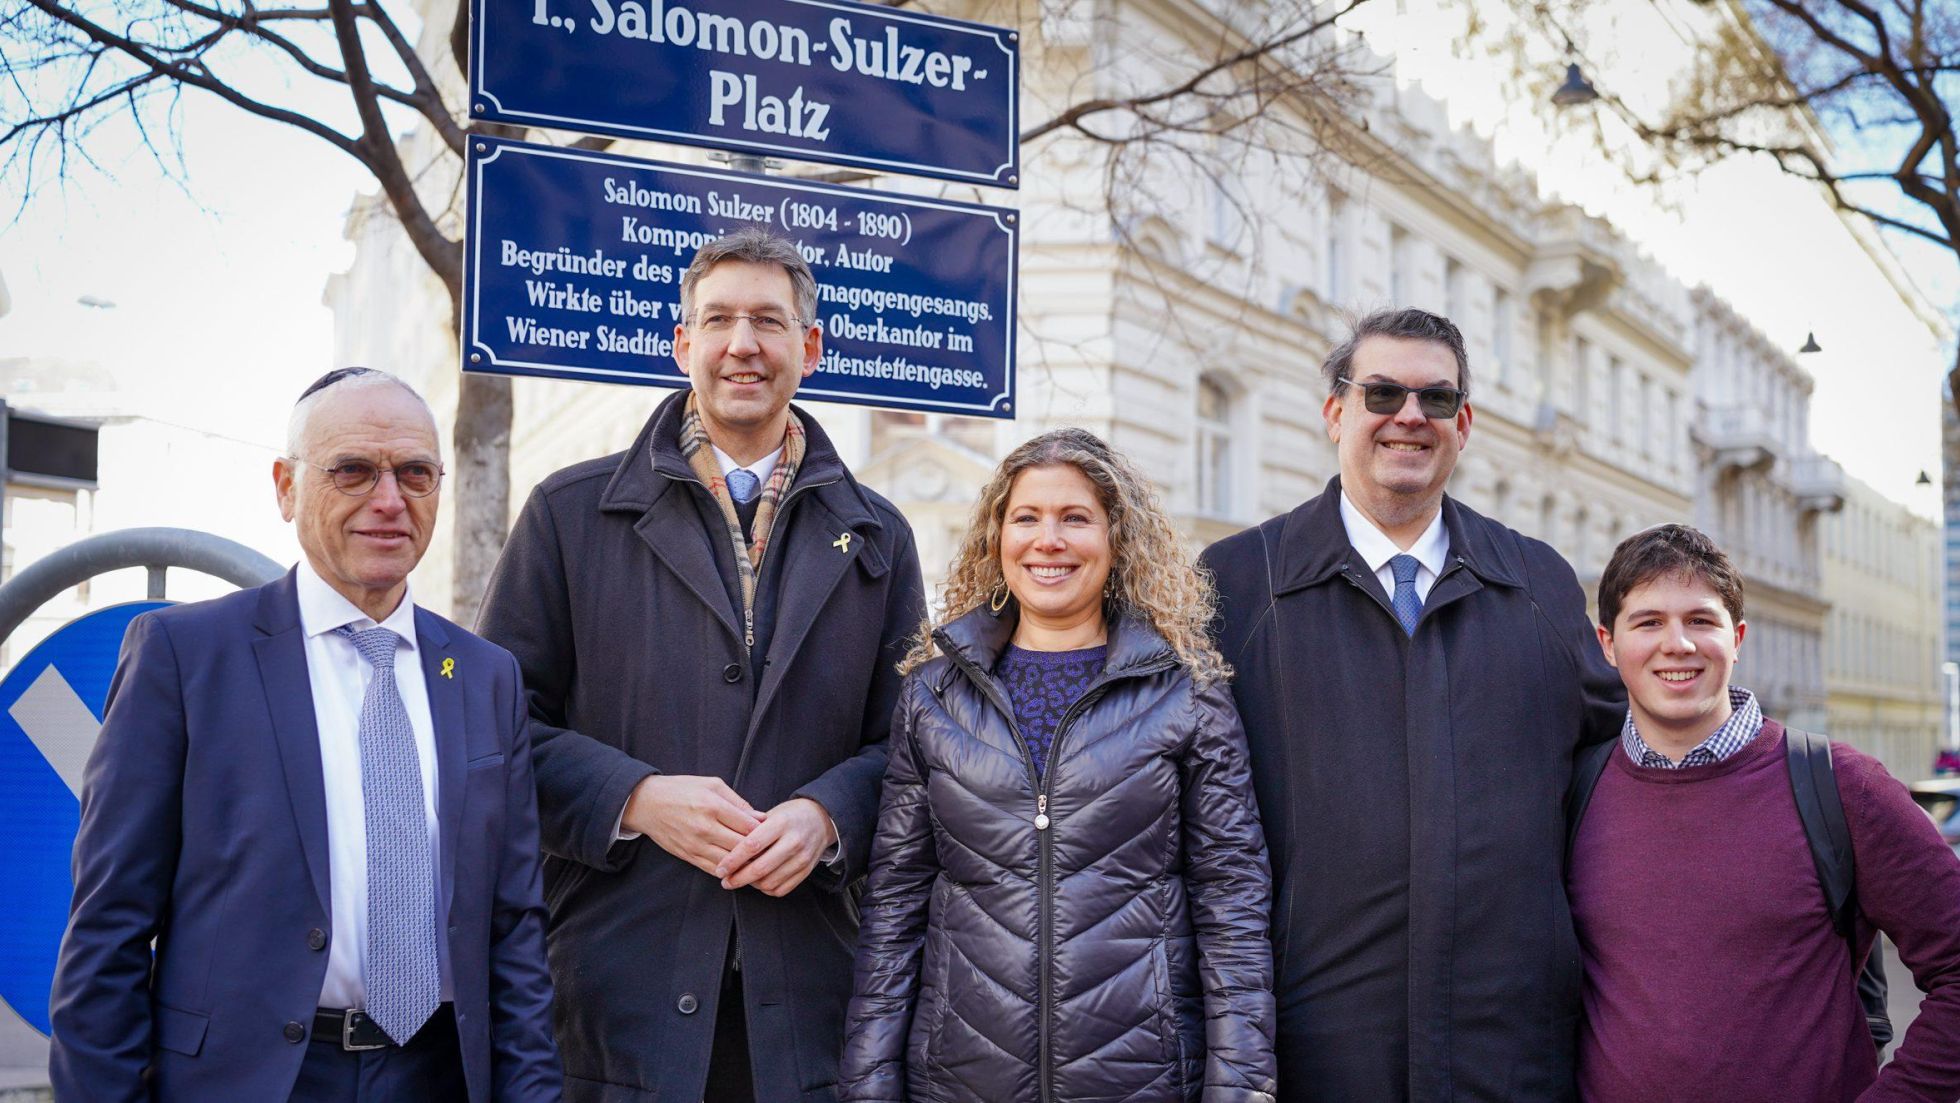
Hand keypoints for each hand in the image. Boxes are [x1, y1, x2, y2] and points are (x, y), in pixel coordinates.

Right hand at [622, 774, 762, 877]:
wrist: (646, 803)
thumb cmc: (681, 789)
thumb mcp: (712, 784)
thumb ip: (738, 801)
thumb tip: (761, 817)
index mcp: (713, 806)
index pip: (748, 826)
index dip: (765, 831)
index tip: (774, 832)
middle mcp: (705, 828)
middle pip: (742, 847)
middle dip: (759, 850)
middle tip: (773, 851)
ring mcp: (695, 845)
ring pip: (729, 862)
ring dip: (746, 865)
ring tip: (760, 863)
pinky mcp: (688, 856)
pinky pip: (714, 870)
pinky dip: (729, 872)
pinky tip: (740, 870)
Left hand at [715, 797, 836, 896]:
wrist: (821, 819)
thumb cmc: (789, 816)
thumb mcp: (771, 813)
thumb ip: (750, 828)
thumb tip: (724, 846)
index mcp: (782, 823)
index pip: (752, 845)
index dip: (733, 860)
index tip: (720, 869)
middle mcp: (794, 841)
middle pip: (760, 868)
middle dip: (738, 878)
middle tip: (725, 881)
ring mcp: (802, 858)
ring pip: (770, 882)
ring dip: (751, 885)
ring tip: (741, 880)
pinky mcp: (807, 871)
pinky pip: (781, 889)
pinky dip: (766, 889)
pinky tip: (759, 882)